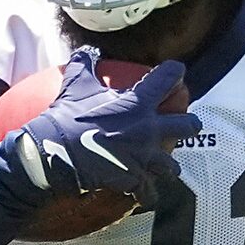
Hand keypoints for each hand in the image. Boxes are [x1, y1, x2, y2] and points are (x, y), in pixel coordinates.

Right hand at [4, 52, 199, 196]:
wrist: (55, 153)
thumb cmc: (67, 117)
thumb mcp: (75, 84)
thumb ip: (84, 64)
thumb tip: (87, 50)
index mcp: (138, 103)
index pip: (168, 78)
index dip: (175, 72)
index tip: (176, 72)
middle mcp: (149, 129)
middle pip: (189, 125)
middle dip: (189, 124)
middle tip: (184, 125)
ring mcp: (144, 158)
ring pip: (173, 166)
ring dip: (169, 167)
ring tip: (164, 167)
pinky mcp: (134, 180)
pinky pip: (149, 193)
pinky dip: (146, 194)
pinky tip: (143, 194)